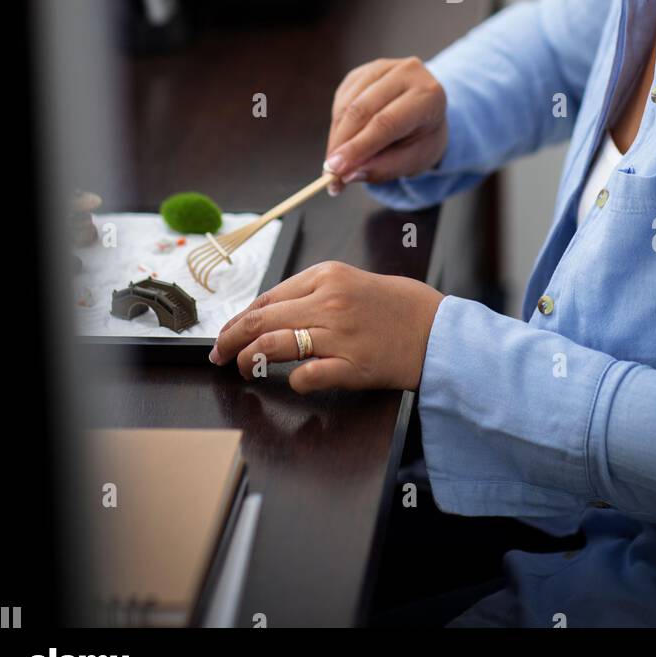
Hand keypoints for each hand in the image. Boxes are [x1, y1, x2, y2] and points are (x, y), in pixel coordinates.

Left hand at [209, 260, 444, 391]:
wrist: (436, 329)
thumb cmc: (394, 306)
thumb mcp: (348, 282)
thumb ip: (310, 293)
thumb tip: (266, 313)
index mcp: (326, 275)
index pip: (267, 298)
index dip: (239, 319)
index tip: (225, 334)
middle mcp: (329, 301)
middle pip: (262, 320)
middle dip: (231, 340)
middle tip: (219, 355)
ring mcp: (339, 334)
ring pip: (274, 346)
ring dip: (250, 359)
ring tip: (242, 367)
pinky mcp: (352, 366)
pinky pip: (306, 375)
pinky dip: (293, 380)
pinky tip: (294, 380)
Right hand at [323, 56, 447, 192]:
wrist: (427, 111)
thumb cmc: (423, 139)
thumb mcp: (414, 160)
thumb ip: (383, 168)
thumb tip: (347, 174)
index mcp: (429, 95)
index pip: (386, 122)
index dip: (358, 146)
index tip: (335, 170)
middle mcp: (407, 72)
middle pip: (362, 110)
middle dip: (341, 144)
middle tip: (329, 174)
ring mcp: (383, 67)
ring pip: (347, 104)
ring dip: (336, 137)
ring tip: (335, 164)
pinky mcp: (363, 71)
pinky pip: (341, 99)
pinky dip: (336, 125)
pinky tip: (343, 142)